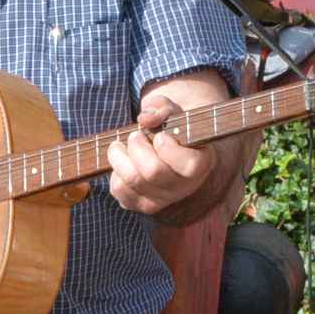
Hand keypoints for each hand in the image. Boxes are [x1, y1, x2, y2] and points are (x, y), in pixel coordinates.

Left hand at [106, 97, 214, 215]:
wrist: (170, 149)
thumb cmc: (173, 127)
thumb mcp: (172, 112)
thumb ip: (162, 108)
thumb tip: (145, 119)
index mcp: (200, 164)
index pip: (187, 164)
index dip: (167, 147)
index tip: (161, 135)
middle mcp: (184, 187)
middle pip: (153, 172)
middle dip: (137, 147)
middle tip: (135, 135)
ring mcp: (163, 200)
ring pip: (132, 181)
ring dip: (119, 157)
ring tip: (121, 145)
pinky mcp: (142, 205)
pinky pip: (119, 190)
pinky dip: (114, 172)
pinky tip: (123, 162)